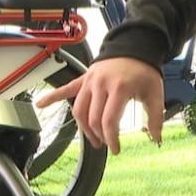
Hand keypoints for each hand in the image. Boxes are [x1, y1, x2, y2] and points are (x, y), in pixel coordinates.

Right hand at [35, 56, 163, 154]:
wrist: (135, 47)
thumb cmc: (144, 71)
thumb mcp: (155, 93)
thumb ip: (156, 117)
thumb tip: (156, 139)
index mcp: (119, 88)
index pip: (109, 120)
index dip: (111, 138)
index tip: (115, 149)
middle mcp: (101, 84)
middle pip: (93, 118)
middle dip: (99, 135)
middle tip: (106, 144)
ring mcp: (90, 80)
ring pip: (79, 110)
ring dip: (84, 127)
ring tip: (93, 138)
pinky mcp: (84, 78)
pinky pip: (66, 88)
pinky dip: (52, 96)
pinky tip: (39, 103)